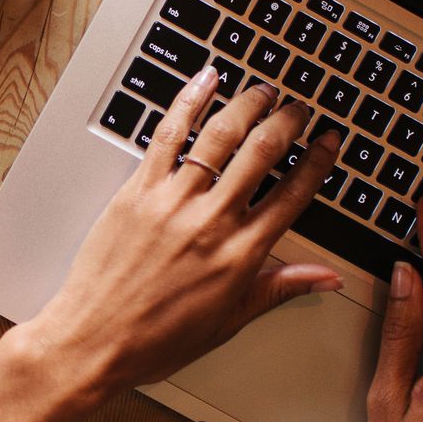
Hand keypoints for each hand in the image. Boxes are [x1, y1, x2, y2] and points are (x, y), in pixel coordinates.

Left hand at [25, 70, 344, 403]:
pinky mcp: (137, 191)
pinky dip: (190, 101)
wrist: (93, 341)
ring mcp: (172, 202)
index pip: (293, 195)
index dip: (317, 163)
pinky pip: (168, 134)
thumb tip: (327, 277)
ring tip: (263, 90)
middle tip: (298, 108)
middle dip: (288, 121)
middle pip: (262, 153)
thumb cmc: (155, 339)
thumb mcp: (229, 320)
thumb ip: (279, 288)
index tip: (329, 142)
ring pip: (220, 135)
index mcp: (240, 255)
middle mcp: (211, 222)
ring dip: (247, 104)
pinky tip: (206, 80)